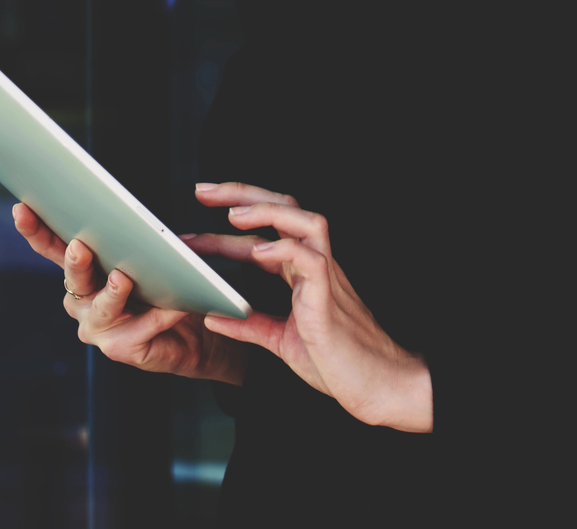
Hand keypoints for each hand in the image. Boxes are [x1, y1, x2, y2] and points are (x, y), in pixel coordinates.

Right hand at [11, 202, 244, 385]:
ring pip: (101, 307)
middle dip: (76, 262)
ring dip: (113, 293)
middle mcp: (82, 300)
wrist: (194, 333)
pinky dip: (157, 316)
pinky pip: (138, 329)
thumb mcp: (151, 256)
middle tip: (80, 247)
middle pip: (74, 277)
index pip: (53, 248)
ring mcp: (96, 327)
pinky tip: (174, 306)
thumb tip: (136, 221)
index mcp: (84, 272)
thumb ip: (139, 240)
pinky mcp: (118, 348)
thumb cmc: (166, 289)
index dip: (36, 230)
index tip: (23, 209)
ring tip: (123, 278)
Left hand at [184, 182, 431, 432]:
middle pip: (285, 209)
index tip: (199, 216)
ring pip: (306, 221)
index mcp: (302, 274)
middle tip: (203, 191)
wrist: (377, 385)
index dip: (234, 220)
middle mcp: (315, 266)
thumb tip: (214, 318)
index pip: (268, 231)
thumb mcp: (280, 341)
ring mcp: (326, 278)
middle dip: (244, 194)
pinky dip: (285, 250)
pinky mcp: (329, 297)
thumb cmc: (338, 362)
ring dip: (268, 211)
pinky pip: (312, 260)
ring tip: (235, 214)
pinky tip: (259, 253)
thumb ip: (250, 326)